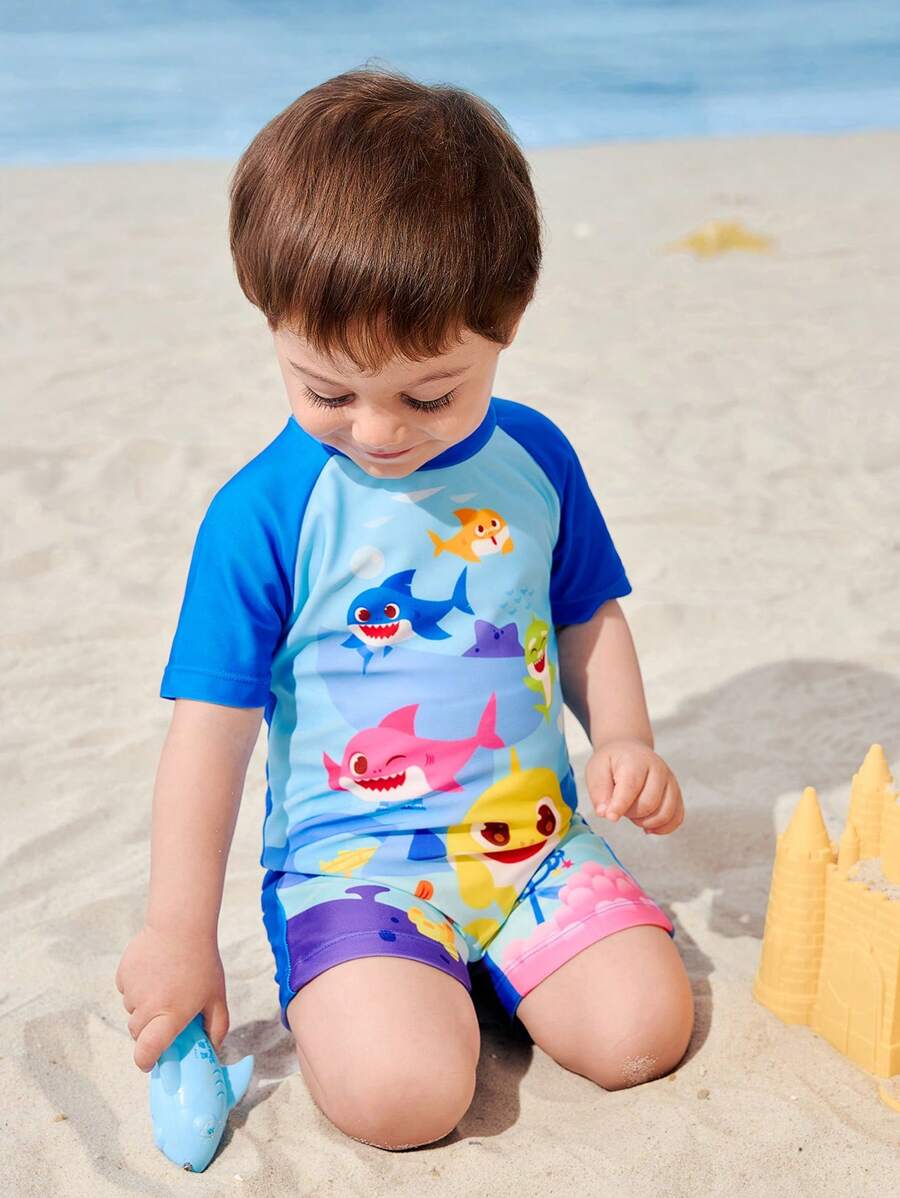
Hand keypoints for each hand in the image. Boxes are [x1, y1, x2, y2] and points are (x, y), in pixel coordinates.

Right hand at [115, 923, 228, 1071]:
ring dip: (144, 1007)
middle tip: (167, 1015)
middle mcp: (147, 1007)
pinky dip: (137, 988)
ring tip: (164, 986)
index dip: (146, 1061)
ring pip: (132, 1010)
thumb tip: (212, 1050)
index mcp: (170, 1016)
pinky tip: (154, 972)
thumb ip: (217, 1027)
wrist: (181, 925)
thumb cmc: (202, 963)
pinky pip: (126, 990)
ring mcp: (132, 990)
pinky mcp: (123, 975)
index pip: (147, 1051)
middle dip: (149, 1031)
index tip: (150, 1062)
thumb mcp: (217, 997)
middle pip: (138, 1033)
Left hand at [585, 739, 683, 834]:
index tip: (611, 817)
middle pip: (649, 804)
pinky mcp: (676, 793)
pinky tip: (648, 826)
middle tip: (620, 807)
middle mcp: (657, 768)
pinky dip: (662, 828)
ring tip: (634, 814)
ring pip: (665, 813)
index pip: (631, 787)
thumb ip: (599, 792)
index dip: (620, 806)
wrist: (630, 752)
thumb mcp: (596, 770)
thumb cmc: (613, 762)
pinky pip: (676, 818)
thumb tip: (604, 813)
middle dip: (631, 813)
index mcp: (635, 760)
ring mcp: (670, 781)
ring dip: (646, 822)